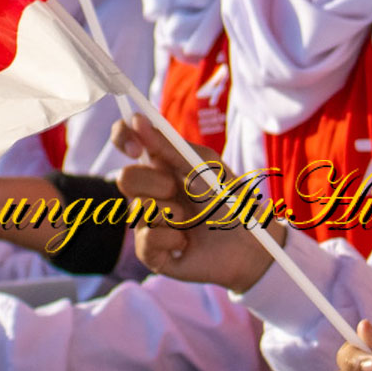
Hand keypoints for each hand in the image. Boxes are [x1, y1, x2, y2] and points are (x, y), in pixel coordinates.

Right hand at [113, 114, 281, 292]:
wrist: (249, 242)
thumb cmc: (230, 199)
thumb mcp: (204, 165)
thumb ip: (169, 145)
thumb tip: (138, 118)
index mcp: (160, 164)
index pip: (126, 140)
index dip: (122, 137)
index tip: (135, 147)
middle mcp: (149, 191)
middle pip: (125, 178)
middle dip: (155, 183)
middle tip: (178, 189)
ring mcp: (147, 221)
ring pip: (138, 209)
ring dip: (171, 213)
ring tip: (192, 220)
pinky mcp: (151, 252)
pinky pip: (145, 240)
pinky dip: (171, 239)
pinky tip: (185, 242)